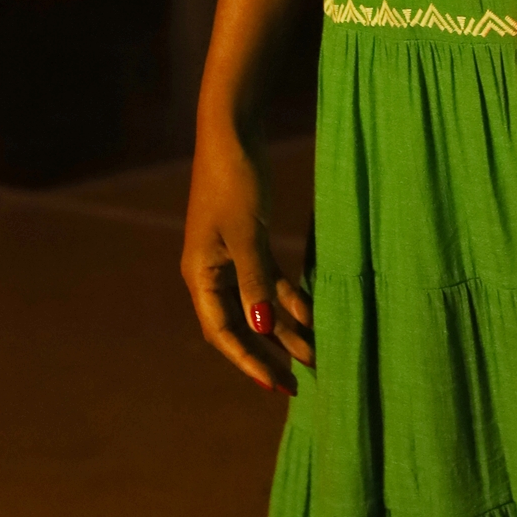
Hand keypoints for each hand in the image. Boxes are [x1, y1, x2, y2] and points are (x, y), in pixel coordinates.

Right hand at [181, 121, 313, 394]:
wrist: (234, 130)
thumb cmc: (234, 180)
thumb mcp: (248, 234)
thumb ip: (256, 282)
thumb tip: (262, 329)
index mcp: (200, 275)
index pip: (223, 332)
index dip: (249, 362)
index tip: (278, 386)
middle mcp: (212, 273)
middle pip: (240, 327)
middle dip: (268, 355)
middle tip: (297, 385)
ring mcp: (231, 258)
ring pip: (259, 306)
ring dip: (285, 330)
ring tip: (316, 356)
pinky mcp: (250, 242)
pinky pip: (270, 282)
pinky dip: (290, 299)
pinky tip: (314, 316)